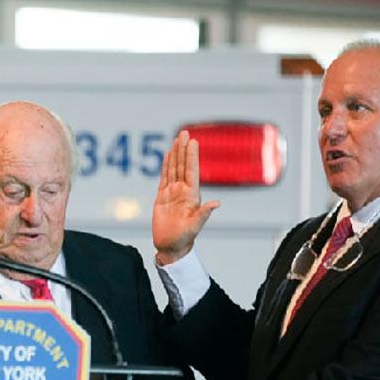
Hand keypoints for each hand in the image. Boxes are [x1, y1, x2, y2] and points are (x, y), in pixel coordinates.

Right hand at [152, 130, 219, 264]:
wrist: (171, 247)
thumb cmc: (184, 239)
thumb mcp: (195, 226)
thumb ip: (204, 214)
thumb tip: (217, 204)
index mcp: (192, 196)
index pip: (191, 171)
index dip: (192, 156)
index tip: (193, 141)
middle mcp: (183, 191)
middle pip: (182, 166)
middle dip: (183, 149)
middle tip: (184, 132)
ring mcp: (173, 193)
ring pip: (173, 169)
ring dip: (175, 154)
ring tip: (177, 138)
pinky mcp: (162, 197)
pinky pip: (164, 178)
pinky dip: (166, 166)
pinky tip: (167, 155)